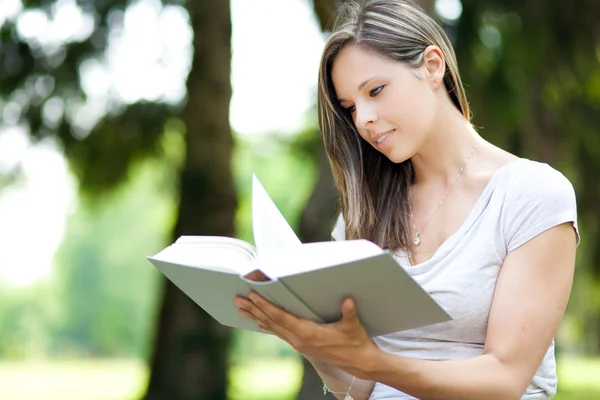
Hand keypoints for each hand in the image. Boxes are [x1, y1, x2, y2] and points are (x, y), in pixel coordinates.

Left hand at [234, 291, 379, 377]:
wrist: (359, 362)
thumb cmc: (356, 342)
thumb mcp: (353, 325)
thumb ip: (348, 312)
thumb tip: (347, 300)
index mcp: (308, 333)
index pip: (281, 317)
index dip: (266, 306)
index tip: (253, 296)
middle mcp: (299, 339)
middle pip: (272, 322)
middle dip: (254, 309)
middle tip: (238, 300)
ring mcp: (299, 344)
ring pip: (273, 328)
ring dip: (257, 317)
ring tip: (242, 309)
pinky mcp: (302, 345)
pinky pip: (280, 333)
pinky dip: (268, 325)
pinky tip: (259, 321)